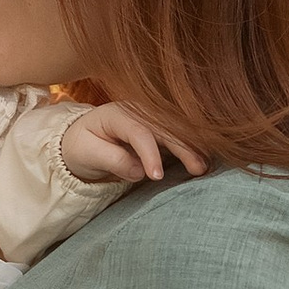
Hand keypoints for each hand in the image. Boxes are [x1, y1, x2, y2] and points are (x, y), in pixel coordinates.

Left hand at [59, 102, 206, 186]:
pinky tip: (205, 160)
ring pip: (177, 130)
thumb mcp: (87, 154)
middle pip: (165, 127)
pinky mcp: (160, 130)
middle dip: (183, 147)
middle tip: (198, 169)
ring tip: (206, 166)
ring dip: (193, 146)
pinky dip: (193, 147)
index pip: (138, 132)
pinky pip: (179, 136)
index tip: (157, 176)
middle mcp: (139, 111)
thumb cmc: (83, 146)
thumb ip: (112, 160)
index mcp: (118, 114)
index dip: (150, 154)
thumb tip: (139, 171)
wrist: (83, 139)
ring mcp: (152, 119)